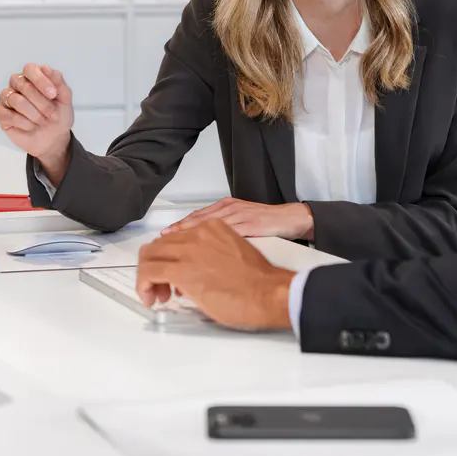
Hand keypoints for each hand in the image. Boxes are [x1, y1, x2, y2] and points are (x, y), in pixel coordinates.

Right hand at [0, 64, 74, 181]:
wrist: (54, 139)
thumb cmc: (58, 115)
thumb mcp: (65, 98)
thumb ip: (58, 81)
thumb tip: (45, 68)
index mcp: (32, 76)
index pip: (30, 69)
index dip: (41, 81)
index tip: (53, 95)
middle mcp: (17, 84)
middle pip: (23, 85)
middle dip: (41, 102)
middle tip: (51, 114)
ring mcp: (7, 98)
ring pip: (16, 100)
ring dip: (34, 114)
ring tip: (42, 121)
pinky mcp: (1, 114)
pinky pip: (8, 115)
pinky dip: (23, 123)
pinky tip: (30, 126)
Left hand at [137, 220, 293, 330]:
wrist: (268, 292)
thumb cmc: (259, 281)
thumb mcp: (233, 255)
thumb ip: (210, 257)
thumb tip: (193, 273)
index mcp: (213, 227)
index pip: (176, 237)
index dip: (169, 257)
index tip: (168, 272)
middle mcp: (198, 233)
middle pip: (159, 244)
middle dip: (155, 266)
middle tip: (161, 287)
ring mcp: (188, 249)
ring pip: (149, 256)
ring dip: (148, 276)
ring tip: (155, 294)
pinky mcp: (181, 269)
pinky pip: (149, 272)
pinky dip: (144, 285)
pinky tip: (150, 296)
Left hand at [162, 198, 313, 239]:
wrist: (293, 219)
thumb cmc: (271, 226)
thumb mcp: (243, 226)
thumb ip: (226, 231)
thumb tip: (208, 247)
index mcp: (228, 207)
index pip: (198, 216)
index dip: (181, 226)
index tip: (166, 234)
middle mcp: (231, 208)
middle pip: (199, 218)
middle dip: (180, 229)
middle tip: (163, 239)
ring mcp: (240, 215)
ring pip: (209, 224)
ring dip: (191, 234)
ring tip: (175, 244)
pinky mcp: (250, 224)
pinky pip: (226, 232)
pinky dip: (212, 240)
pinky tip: (202, 248)